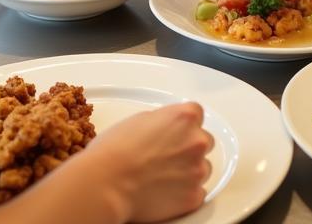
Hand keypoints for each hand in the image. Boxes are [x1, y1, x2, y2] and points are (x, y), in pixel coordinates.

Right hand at [84, 102, 212, 222]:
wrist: (107, 182)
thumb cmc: (116, 151)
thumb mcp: (140, 119)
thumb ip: (164, 122)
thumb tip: (169, 130)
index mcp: (184, 117)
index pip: (197, 114)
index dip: (184, 124)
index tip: (176, 132)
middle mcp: (196, 141)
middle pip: (203, 141)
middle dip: (189, 147)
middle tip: (167, 155)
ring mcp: (197, 170)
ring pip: (202, 168)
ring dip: (189, 170)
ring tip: (163, 175)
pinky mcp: (194, 197)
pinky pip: (198, 192)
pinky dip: (185, 192)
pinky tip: (165, 190)